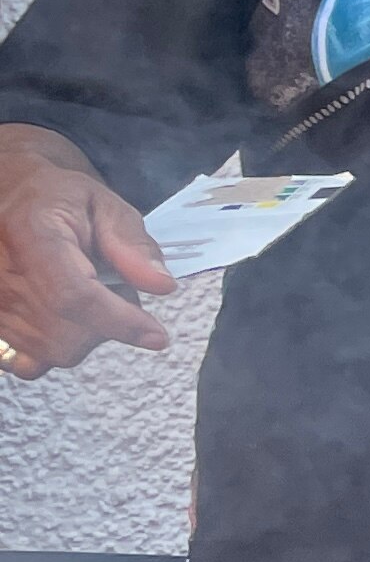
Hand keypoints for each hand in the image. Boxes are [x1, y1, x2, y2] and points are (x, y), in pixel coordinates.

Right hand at [0, 126, 172, 377]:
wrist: (12, 200)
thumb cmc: (60, 201)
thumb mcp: (106, 206)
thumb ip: (132, 245)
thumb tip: (161, 286)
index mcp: (33, 235)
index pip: (73, 297)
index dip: (120, 321)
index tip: (157, 335)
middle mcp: (2, 274)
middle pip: (67, 333)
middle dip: (110, 324)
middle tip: (116, 289)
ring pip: (53, 350)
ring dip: (88, 334)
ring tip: (88, 294)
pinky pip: (29, 362)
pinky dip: (58, 348)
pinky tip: (66, 321)